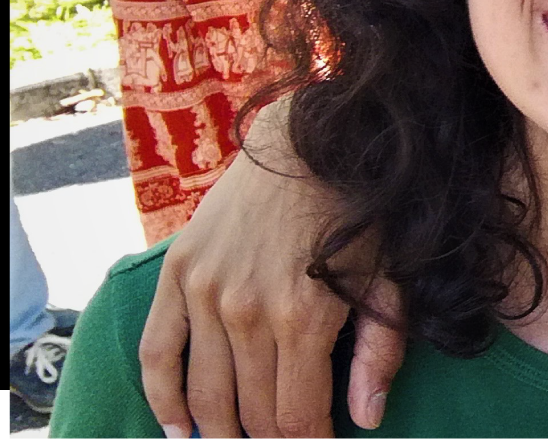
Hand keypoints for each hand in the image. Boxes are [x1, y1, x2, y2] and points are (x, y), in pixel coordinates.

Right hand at [138, 106, 405, 437]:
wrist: (307, 138)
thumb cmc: (360, 210)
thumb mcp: (389, 275)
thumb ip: (379, 350)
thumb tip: (366, 419)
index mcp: (305, 316)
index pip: (297, 418)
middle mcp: (247, 311)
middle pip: (251, 413)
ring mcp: (205, 292)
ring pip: (206, 396)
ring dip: (219, 435)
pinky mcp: (178, 272)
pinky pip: (158, 354)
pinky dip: (163, 400)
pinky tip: (177, 431)